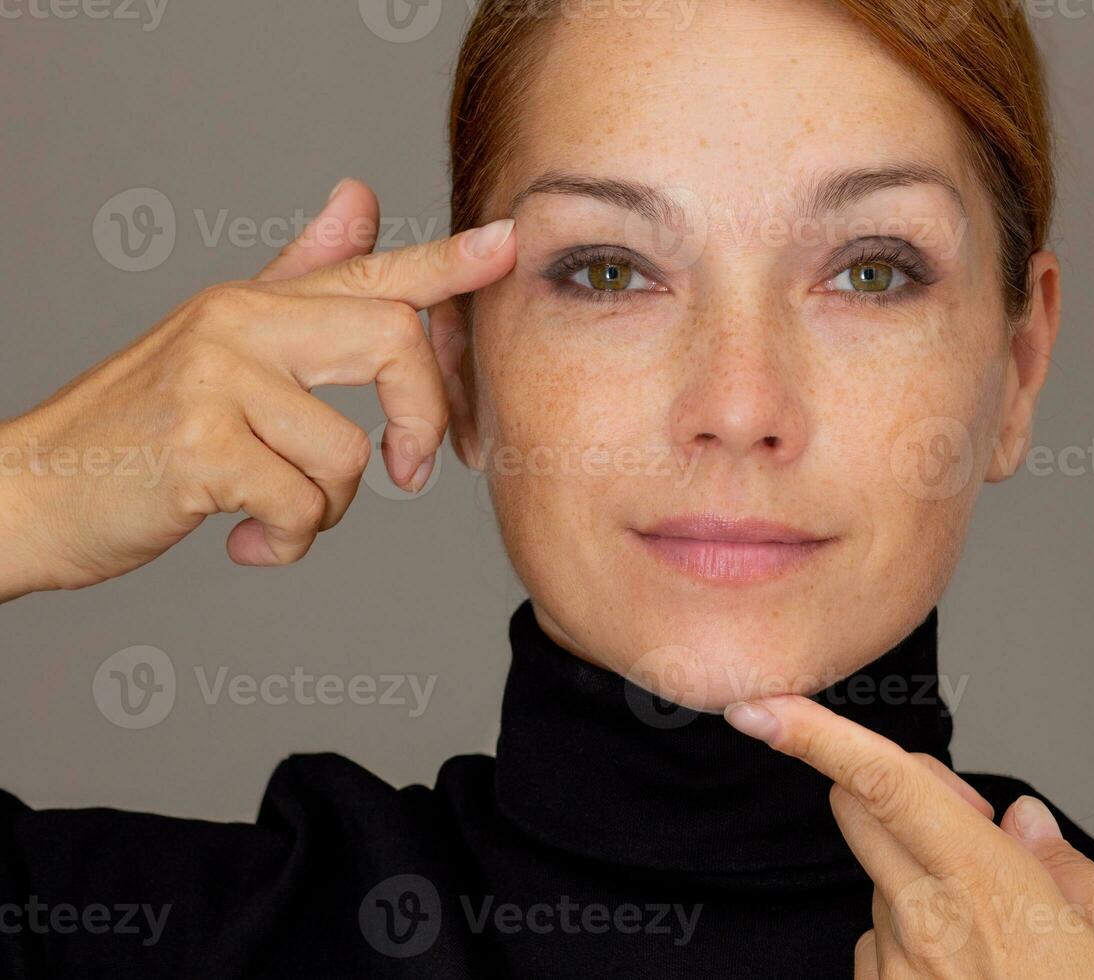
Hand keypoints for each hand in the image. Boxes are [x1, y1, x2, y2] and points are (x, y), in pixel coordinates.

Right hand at [0, 180, 514, 600]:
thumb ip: (296, 281)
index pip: (371, 271)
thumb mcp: (218, 346)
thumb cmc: (137, 430)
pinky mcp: (199, 445)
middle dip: (424, 419)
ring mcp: (215, 379)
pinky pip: (304, 506)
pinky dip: (288, 543)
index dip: (449, 261)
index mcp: (254, 302)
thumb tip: (360, 198)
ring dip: (327, 508)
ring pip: (350, 453)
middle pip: (394, 341)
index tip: (510, 243)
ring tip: (271, 512)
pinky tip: (245, 539)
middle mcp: (237, 322)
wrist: (28, 492)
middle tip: (412, 471)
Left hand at [724, 696, 1093, 978]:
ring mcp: (895, 971)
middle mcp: (925, 923)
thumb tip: (1023, 820)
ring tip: (998, 935)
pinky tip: (974, 974)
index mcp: (989, 886)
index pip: (882, 783)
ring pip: (879, 880)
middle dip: (888, 788)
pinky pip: (879, 943)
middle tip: (963, 816)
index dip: (814, 735)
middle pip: (858, 810)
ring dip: (919, 876)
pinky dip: (914, 936)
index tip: (759, 707)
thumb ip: (1076, 862)